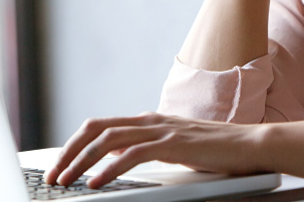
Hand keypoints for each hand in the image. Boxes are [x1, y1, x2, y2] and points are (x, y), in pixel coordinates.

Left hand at [44, 112, 264, 188]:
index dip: (75, 145)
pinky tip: (97, 183)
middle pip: (96, 128)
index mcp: (149, 120)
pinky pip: (132, 154)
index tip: (60, 166)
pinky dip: (109, 168)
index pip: (101, 126)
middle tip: (53, 176)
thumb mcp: (175, 147)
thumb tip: (118, 157)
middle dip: (69, 151)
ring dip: (81, 161)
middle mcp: (151, 120)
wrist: (250, 144)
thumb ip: (148, 147)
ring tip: (66, 182)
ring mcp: (162, 130)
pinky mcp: (173, 144)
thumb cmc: (216, 150)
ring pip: (108, 139)